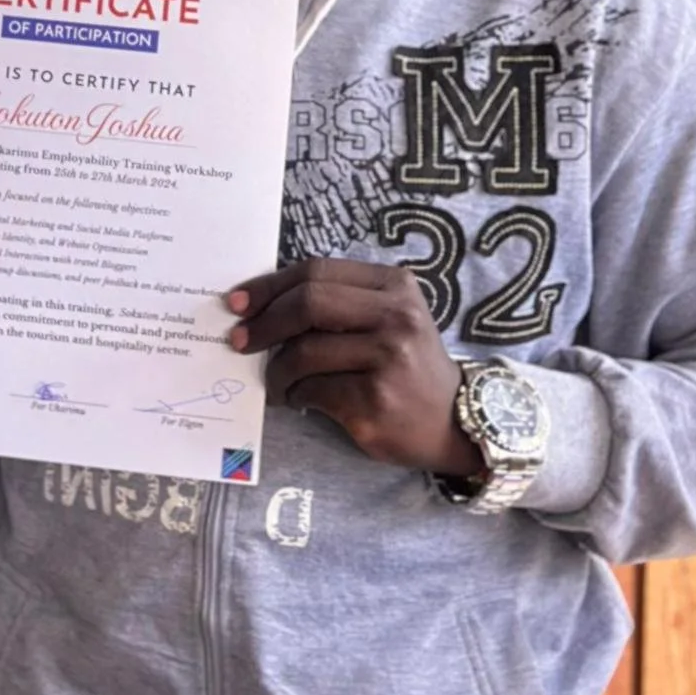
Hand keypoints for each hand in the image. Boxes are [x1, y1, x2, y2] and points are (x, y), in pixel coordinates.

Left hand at [227, 260, 479, 475]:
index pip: (316, 272)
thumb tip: (260, 304)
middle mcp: (396, 317)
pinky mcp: (375, 400)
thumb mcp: (388, 318)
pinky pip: (312, 389)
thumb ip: (339, 303)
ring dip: (277, 369)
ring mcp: (388, 359)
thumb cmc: (408, 366)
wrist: (457, 422)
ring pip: (303, 351)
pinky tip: (299, 399)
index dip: (269, 286)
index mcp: (394, 286)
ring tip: (277, 381)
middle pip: (307, 303)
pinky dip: (295, 395)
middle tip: (239, 340)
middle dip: (264, 322)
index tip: (238, 302)